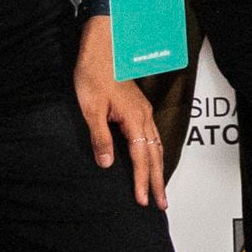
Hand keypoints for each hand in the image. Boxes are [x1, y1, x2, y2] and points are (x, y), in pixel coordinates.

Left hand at [75, 20, 168, 207]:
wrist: (103, 49)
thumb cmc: (94, 74)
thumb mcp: (91, 108)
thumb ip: (100, 137)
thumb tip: (107, 163)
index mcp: (134, 118)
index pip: (140, 157)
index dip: (141, 180)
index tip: (143, 200)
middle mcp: (144, 117)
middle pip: (155, 155)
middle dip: (157, 181)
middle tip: (161, 203)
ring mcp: (144, 112)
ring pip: (157, 146)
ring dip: (158, 169)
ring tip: (159, 188)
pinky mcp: (139, 108)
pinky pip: (153, 137)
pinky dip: (155, 154)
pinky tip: (152, 159)